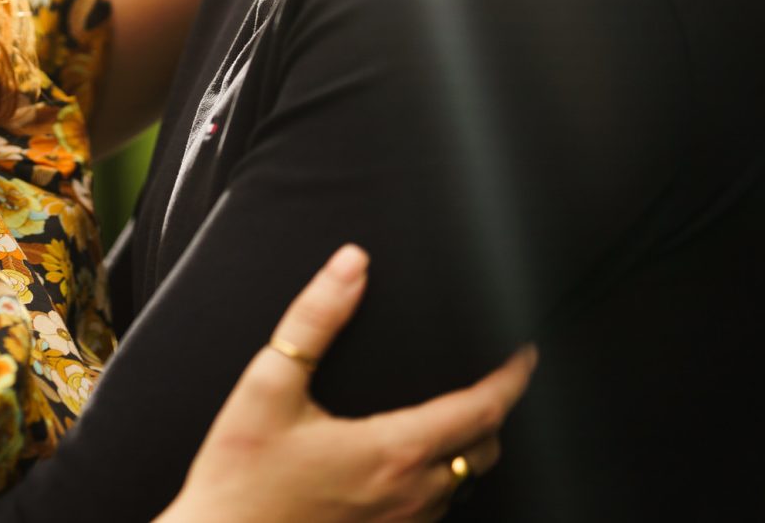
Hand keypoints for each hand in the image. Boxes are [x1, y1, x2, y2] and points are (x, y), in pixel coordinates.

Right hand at [158, 246, 537, 522]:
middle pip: (486, 449)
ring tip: (454, 414)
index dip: (511, 378)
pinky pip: (436, 510)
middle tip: (489, 378)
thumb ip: (314, 321)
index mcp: (392, 449)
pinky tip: (411, 462)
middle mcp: (411, 493)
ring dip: (468, 447)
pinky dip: (441, 480)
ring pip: (464, 484)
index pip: (481, 410)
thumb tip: (350, 266)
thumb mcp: (269, 386)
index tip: (524, 352)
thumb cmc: (240, 474)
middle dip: (493, 410)